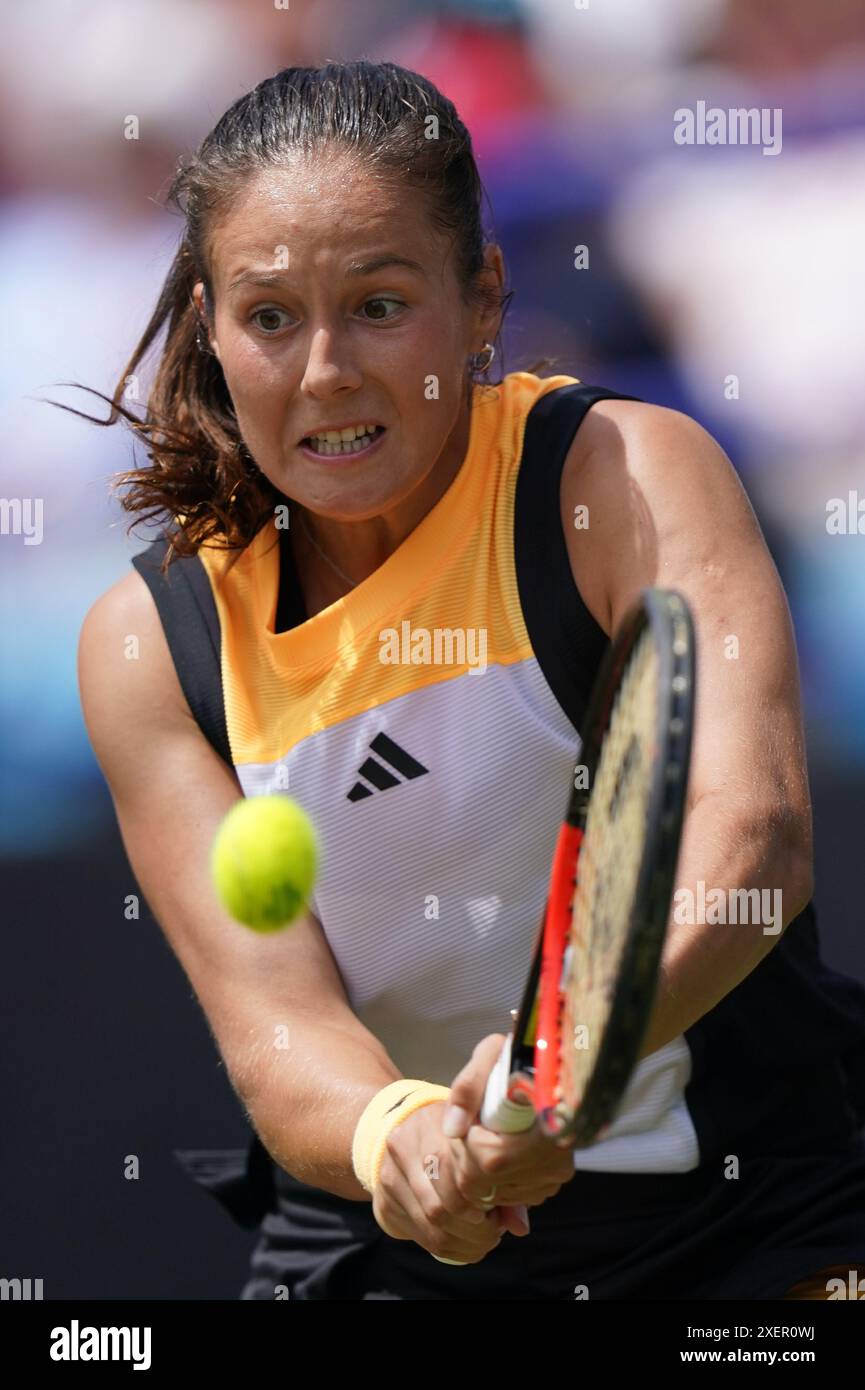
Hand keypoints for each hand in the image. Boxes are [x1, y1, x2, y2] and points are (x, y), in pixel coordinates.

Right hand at [372, 1099, 511, 1263]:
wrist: (403, 1133)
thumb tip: (520, 1227)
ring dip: (464, 1241)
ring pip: (432, 1223)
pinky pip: (421, 1236)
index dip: (479, 1197)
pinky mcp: (385, 1201)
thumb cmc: (455, 1138)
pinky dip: (450, 1248)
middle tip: (495, 1230)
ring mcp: (390, 1174)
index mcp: (432, 1121)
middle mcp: (404, 1145)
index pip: (453, 1167)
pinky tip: (467, 1244)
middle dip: (475, 1227)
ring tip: (485, 1238)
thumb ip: (500, 1179)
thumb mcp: (477, 1143)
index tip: (497, 1208)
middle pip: (441, 1203)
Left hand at [442, 1034, 575, 1210]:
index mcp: (546, 1128)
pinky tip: (501, 1148)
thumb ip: (468, 1088)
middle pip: (485, 1182)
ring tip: (489, 1134)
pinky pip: (507, 1196)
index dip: (467, 1141)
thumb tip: (452, 1129)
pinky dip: (495, 1178)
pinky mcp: (550, 1184)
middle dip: (468, 1157)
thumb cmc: (521, 1056)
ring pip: (493, 1194)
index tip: (472, 1119)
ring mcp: (553, 1178)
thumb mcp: (491, 1055)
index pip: (488, 1160)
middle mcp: (555, 1161)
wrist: (555, 1066)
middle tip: (474, 1127)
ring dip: (479, 1169)